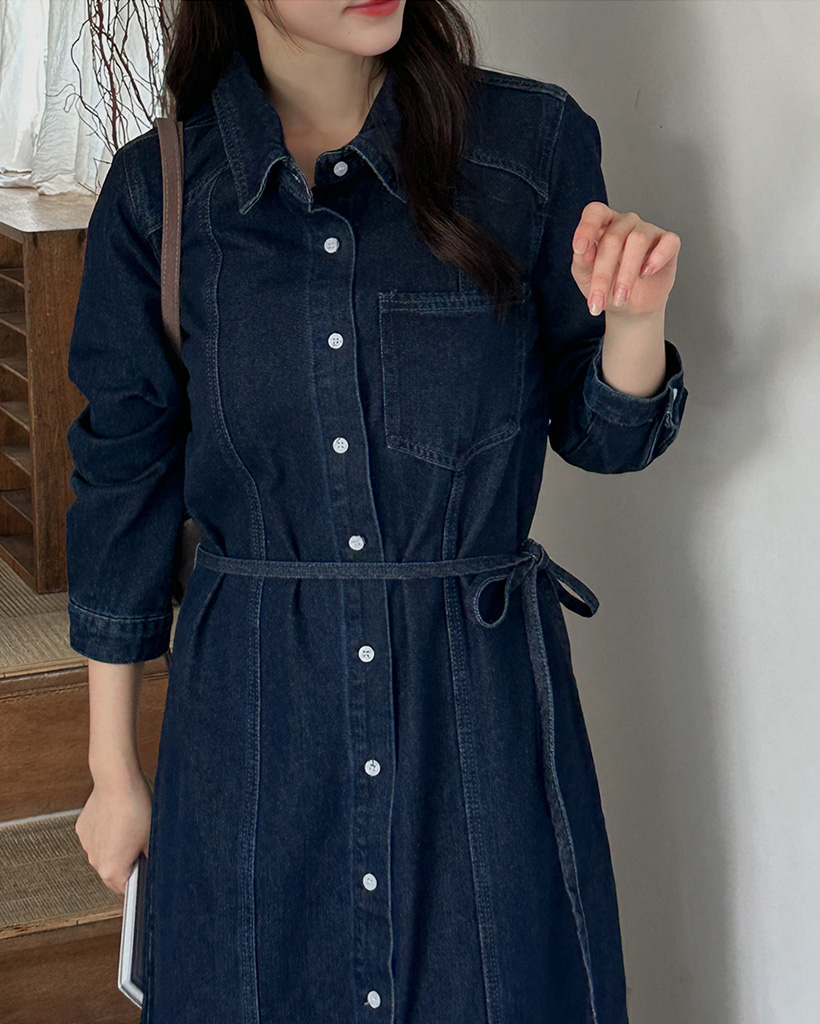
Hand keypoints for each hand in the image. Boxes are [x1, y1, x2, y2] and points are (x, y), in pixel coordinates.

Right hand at [75, 769, 152, 895]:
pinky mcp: (82, 830)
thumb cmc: (136, 809)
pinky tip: (117, 820)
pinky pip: (96, 840)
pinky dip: (105, 836)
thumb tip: (151, 868)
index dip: (138, 883)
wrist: (117, 782)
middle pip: (112, 874)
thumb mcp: (152, 838)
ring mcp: (87, 845)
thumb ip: (149, 860)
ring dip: (115, 850)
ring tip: (129, 830)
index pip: (125, 890)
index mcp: (112, 870)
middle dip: (127, 867)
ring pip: (103, 856)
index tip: (145, 875)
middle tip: (141, 849)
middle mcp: (95, 861)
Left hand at [570, 202, 679, 318]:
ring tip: (620, 298)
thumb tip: (583, 250)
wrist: (629, 307)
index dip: (586, 227)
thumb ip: (581, 262)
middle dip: (603, 274)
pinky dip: (657, 259)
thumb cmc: (606, 286)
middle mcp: (625, 223)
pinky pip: (668, 243)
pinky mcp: (668, 242)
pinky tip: (645, 274)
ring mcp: (647, 230)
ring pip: (638, 240)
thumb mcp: (585, 277)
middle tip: (598, 300)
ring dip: (626, 274)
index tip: (579, 249)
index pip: (595, 212)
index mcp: (602, 226)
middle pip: (614, 237)